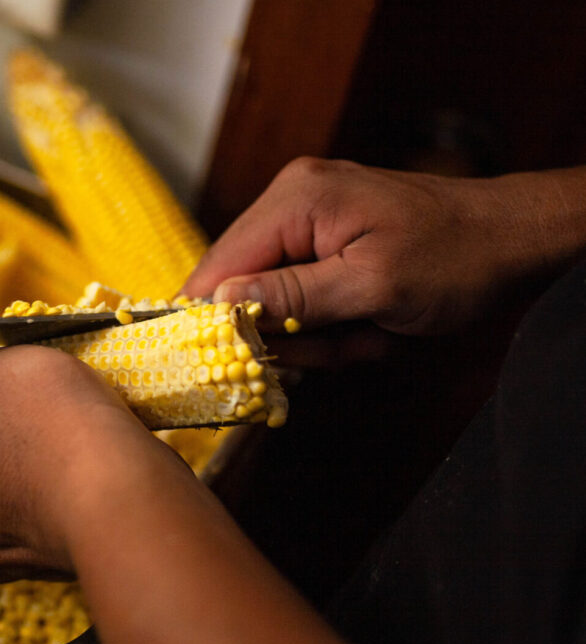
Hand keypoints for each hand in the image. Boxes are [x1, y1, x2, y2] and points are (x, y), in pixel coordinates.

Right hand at [183, 157, 585, 335]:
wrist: (515, 239)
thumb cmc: (455, 258)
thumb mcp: (373, 286)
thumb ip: (292, 296)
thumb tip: (219, 301)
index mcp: (297, 200)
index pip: (220, 264)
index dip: (211, 317)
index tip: (217, 361)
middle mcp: (293, 199)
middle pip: (244, 286)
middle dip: (289, 330)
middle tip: (343, 344)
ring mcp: (309, 217)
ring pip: (274, 300)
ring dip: (320, 332)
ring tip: (372, 332)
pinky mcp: (326, 238)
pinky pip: (302, 295)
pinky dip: (333, 322)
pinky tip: (373, 323)